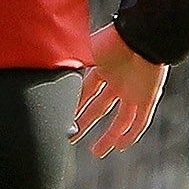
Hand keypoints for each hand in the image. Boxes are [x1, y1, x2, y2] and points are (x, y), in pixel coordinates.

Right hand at [71, 22, 166, 156]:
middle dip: (85, 123)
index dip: (73, 108)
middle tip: (71, 139)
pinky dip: (130, 134)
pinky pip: (140, 121)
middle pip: (99, 108)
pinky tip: (120, 146)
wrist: (141, 36)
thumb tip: (40, 72)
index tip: (62, 122)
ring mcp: (133, 90)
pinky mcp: (148, 96)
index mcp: (100, 68)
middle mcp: (116, 81)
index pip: (84, 93)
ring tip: (96, 152)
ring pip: (121, 119)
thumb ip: (66, 66)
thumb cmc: (112, 41)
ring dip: (109, 136)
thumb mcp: (83, 54)